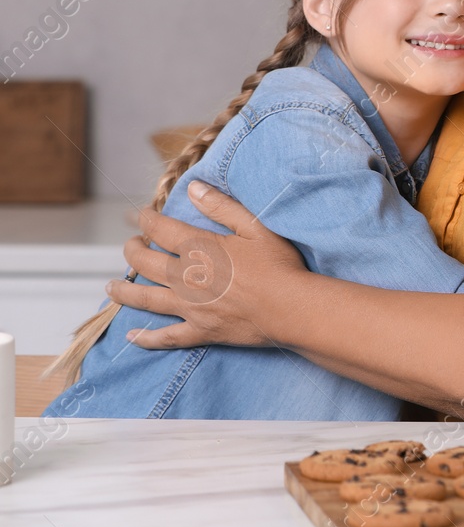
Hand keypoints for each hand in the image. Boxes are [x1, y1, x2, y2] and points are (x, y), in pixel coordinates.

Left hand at [107, 181, 309, 349]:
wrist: (290, 308)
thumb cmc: (278, 265)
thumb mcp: (255, 227)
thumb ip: (222, 207)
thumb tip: (193, 189)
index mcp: (198, 249)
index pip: (160, 229)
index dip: (146, 219)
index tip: (141, 215)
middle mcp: (185, 278)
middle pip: (145, 262)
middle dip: (132, 250)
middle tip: (131, 245)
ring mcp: (189, 307)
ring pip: (145, 298)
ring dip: (124, 291)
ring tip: (111, 287)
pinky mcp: (199, 331)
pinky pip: (166, 337)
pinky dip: (147, 338)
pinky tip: (132, 336)